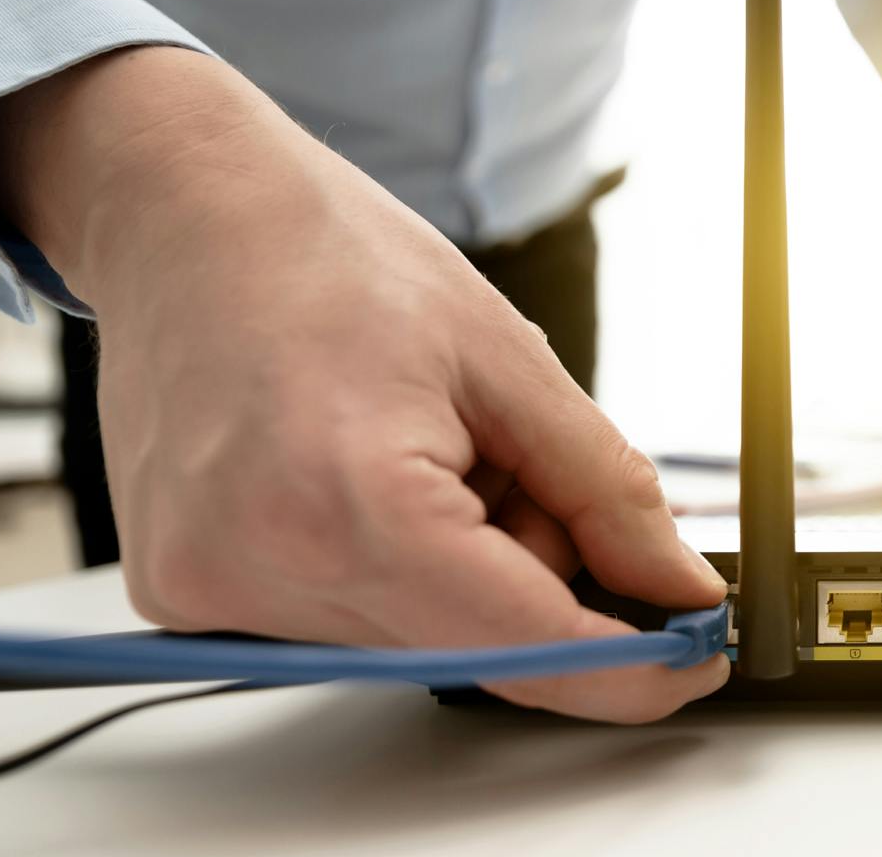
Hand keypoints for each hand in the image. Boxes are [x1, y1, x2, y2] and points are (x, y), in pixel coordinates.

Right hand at [0, 47, 728, 721]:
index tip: (697, 658)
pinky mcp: (185, 592)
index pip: (526, 647)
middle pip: (474, 647)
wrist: (184, 212)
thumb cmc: (331, 255)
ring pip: (417, 638)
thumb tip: (678, 589)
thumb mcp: (509, 358)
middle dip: (538, 576)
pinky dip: (395, 564)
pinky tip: (366, 472)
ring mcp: (209, 592)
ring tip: (424, 444)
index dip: (630, 668)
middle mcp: (261, 570)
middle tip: (517, 459)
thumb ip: (607, 494)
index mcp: (352, 505)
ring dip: (463, 566)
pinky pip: (344, 618)